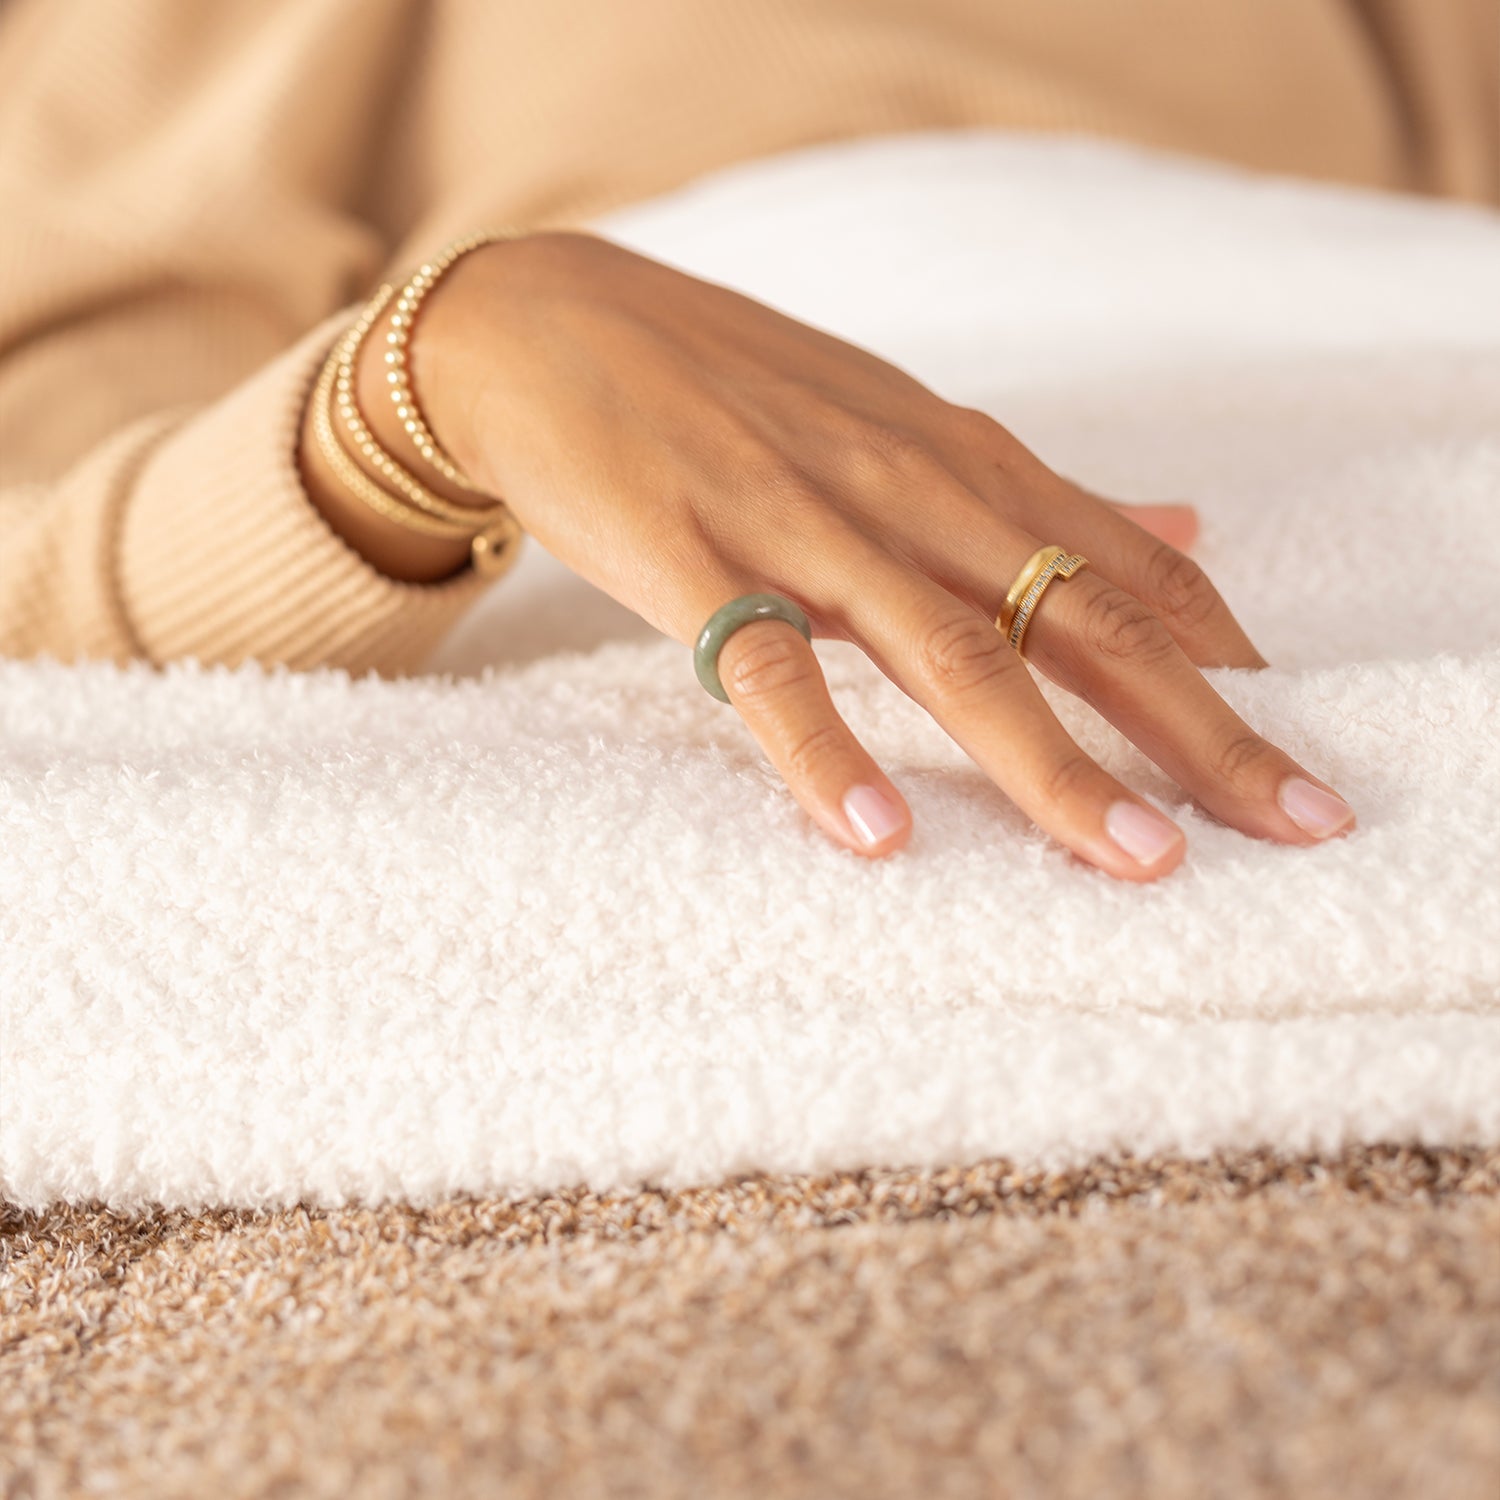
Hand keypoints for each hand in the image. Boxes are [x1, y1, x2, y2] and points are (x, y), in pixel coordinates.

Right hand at [410, 230, 1354, 878]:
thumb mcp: (903, 423)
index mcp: (956, 461)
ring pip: (945, 651)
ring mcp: (797, 522)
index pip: (1119, 571)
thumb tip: (1189, 526)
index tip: (1294, 753)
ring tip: (1134, 857)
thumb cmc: (733, 385)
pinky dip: (823, 752)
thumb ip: (1043, 493)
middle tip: (1291, 824)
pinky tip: (876, 837)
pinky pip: (764, 666)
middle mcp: (903, 489)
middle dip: (1193, 727)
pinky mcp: (688, 556)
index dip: (1217, 661)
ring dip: (1046, 760)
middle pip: (1074, 620)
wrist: (550, 322)